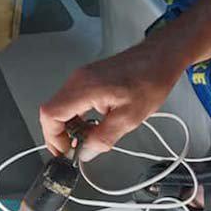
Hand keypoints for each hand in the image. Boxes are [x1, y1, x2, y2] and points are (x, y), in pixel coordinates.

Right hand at [39, 42, 182, 160]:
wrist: (160, 58)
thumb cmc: (150, 80)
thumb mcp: (129, 118)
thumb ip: (103, 138)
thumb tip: (85, 153)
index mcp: (85, 88)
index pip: (50, 114)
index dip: (52, 137)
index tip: (64, 151)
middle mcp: (78, 80)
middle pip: (51, 112)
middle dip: (60, 135)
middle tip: (76, 149)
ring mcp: (81, 77)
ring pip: (60, 107)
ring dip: (69, 127)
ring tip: (88, 138)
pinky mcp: (87, 78)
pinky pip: (71, 101)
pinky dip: (76, 117)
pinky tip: (92, 125)